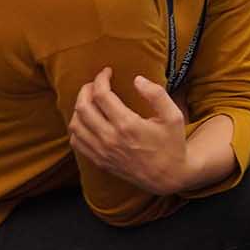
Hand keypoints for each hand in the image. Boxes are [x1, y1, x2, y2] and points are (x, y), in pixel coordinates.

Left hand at [67, 66, 192, 194]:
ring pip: (75, 125)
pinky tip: (88, 120)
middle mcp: (110, 139)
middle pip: (83, 107)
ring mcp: (102, 152)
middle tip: (95, 83)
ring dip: (79, 107)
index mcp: (128, 125)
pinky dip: (77, 127)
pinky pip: (76, 142)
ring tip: (90, 100)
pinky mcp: (99, 161)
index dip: (101, 78)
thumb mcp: (174, 116)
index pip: (101, 95)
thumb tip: (137, 79)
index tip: (107, 72)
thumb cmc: (172, 144)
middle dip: (86, 89)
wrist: (169, 177)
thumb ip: (157, 94)